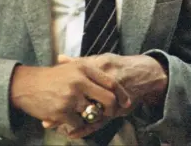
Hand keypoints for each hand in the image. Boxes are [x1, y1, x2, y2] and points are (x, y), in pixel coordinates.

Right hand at [10, 60, 129, 133]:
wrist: (27, 85)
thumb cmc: (53, 77)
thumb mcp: (74, 67)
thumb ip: (92, 72)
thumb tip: (114, 83)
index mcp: (85, 68)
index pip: (111, 82)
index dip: (121, 94)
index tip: (126, 102)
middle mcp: (80, 81)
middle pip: (107, 99)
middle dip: (112, 109)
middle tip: (110, 113)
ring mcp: (71, 97)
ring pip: (93, 113)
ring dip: (92, 118)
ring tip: (86, 116)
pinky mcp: (61, 111)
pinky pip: (78, 124)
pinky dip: (77, 126)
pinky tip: (71, 121)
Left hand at [43, 53, 167, 138]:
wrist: (145, 74)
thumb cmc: (119, 66)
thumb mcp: (101, 59)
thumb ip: (81, 61)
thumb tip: (60, 57)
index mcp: (100, 66)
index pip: (76, 79)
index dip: (60, 88)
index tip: (45, 96)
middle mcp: (106, 80)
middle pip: (81, 97)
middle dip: (63, 109)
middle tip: (47, 119)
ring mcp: (112, 95)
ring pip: (90, 111)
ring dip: (73, 121)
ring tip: (56, 127)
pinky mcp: (118, 107)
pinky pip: (100, 120)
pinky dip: (86, 128)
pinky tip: (74, 133)